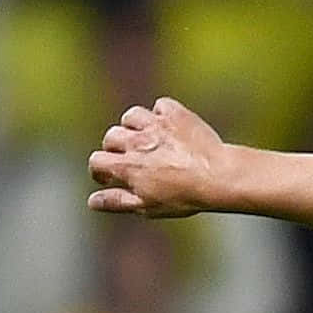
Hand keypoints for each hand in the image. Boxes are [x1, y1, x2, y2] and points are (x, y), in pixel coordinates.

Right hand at [88, 98, 229, 218]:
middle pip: (111, 136)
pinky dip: (161, 114)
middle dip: (115, 148)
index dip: (99, 170)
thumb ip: (118, 202)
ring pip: (132, 117)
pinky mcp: (175, 114)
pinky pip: (160, 106)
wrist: (220, 176)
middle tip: (131, 158)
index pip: (96, 160)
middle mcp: (137, 141)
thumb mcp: (148, 206)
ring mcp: (156, 125)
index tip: (108, 176)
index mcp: (127, 166)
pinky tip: (169, 127)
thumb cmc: (185, 196)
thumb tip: (92, 202)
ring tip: (146, 138)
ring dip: (134, 126)